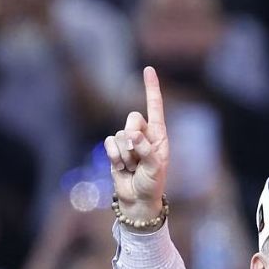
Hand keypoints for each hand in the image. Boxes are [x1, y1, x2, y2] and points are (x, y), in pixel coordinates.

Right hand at [106, 67, 169, 224]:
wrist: (137, 199)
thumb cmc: (152, 183)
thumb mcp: (155, 168)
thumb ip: (145, 149)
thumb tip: (132, 134)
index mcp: (159, 135)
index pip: (155, 107)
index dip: (151, 88)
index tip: (148, 69)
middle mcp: (144, 134)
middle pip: (132, 118)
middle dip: (134, 137)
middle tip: (139, 158)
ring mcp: (128, 141)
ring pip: (119, 133)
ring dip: (125, 154)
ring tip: (132, 167)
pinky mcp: (114, 148)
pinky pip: (109, 142)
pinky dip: (114, 156)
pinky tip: (122, 167)